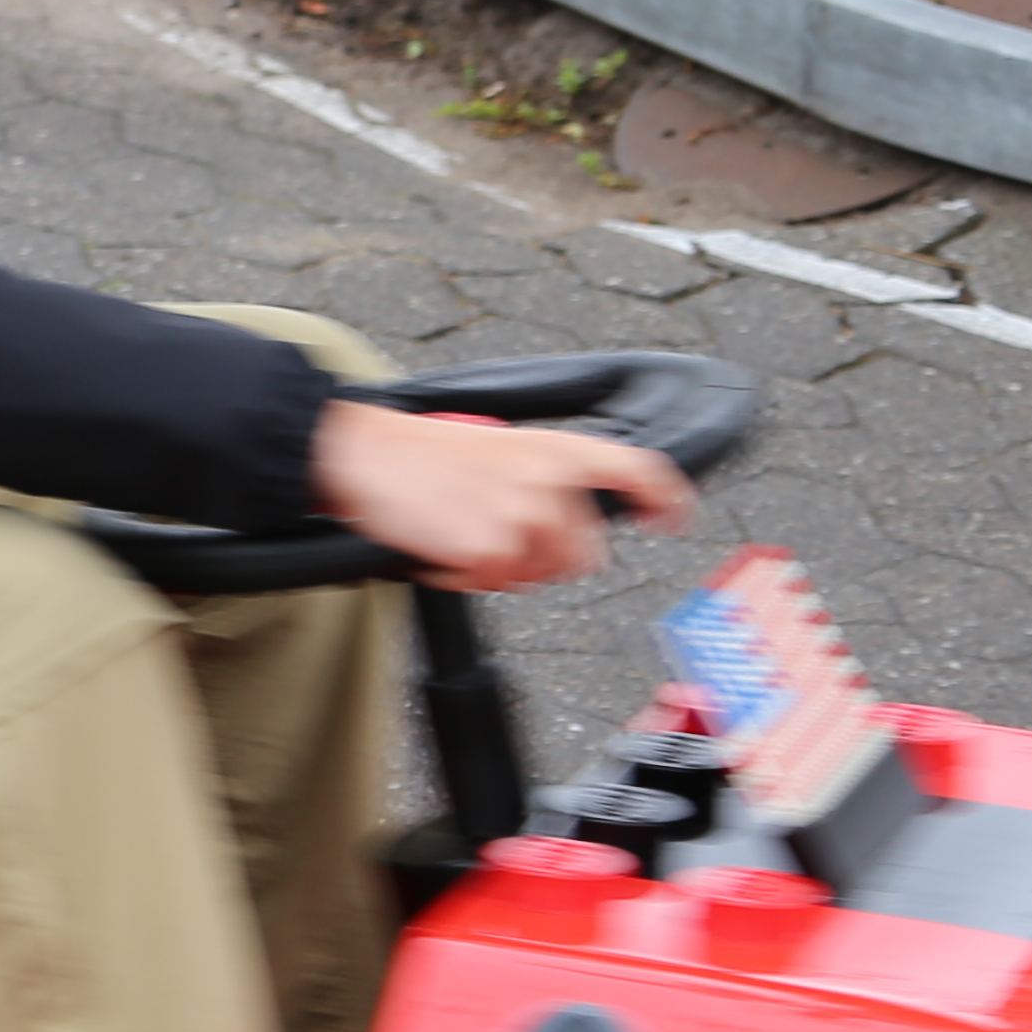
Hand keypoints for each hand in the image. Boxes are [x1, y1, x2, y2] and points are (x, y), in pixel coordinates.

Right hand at [309, 403, 695, 596]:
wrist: (360, 451)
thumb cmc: (418, 452)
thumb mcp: (498, 446)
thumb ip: (544, 478)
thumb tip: (568, 525)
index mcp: (555, 448)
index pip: (639, 470)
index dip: (666, 499)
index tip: (671, 522)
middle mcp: (549, 480)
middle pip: (584, 554)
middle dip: (545, 560)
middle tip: (498, 542)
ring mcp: (523, 516)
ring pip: (540, 575)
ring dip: (502, 569)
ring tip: (459, 537)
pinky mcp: (491, 548)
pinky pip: (493, 585)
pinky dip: (464, 577)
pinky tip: (438, 549)